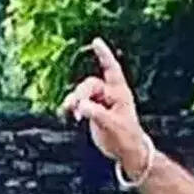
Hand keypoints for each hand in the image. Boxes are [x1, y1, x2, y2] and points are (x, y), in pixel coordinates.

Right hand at [57, 38, 149, 176]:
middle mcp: (110, 94)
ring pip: (82, 94)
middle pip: (90, 85)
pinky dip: (72, 107)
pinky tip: (66, 112)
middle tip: (75, 108)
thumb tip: (80, 105)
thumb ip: (95, 113)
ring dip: (74, 101)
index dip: (104, 54)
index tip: (96, 41)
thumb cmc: (125, 137)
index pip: (111, 69)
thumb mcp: (112, 125)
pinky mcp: (93, 111)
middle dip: (81, 94)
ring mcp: (100, 101)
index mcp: (120, 92)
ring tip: (72, 114)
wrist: (126, 151)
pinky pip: (78, 103)